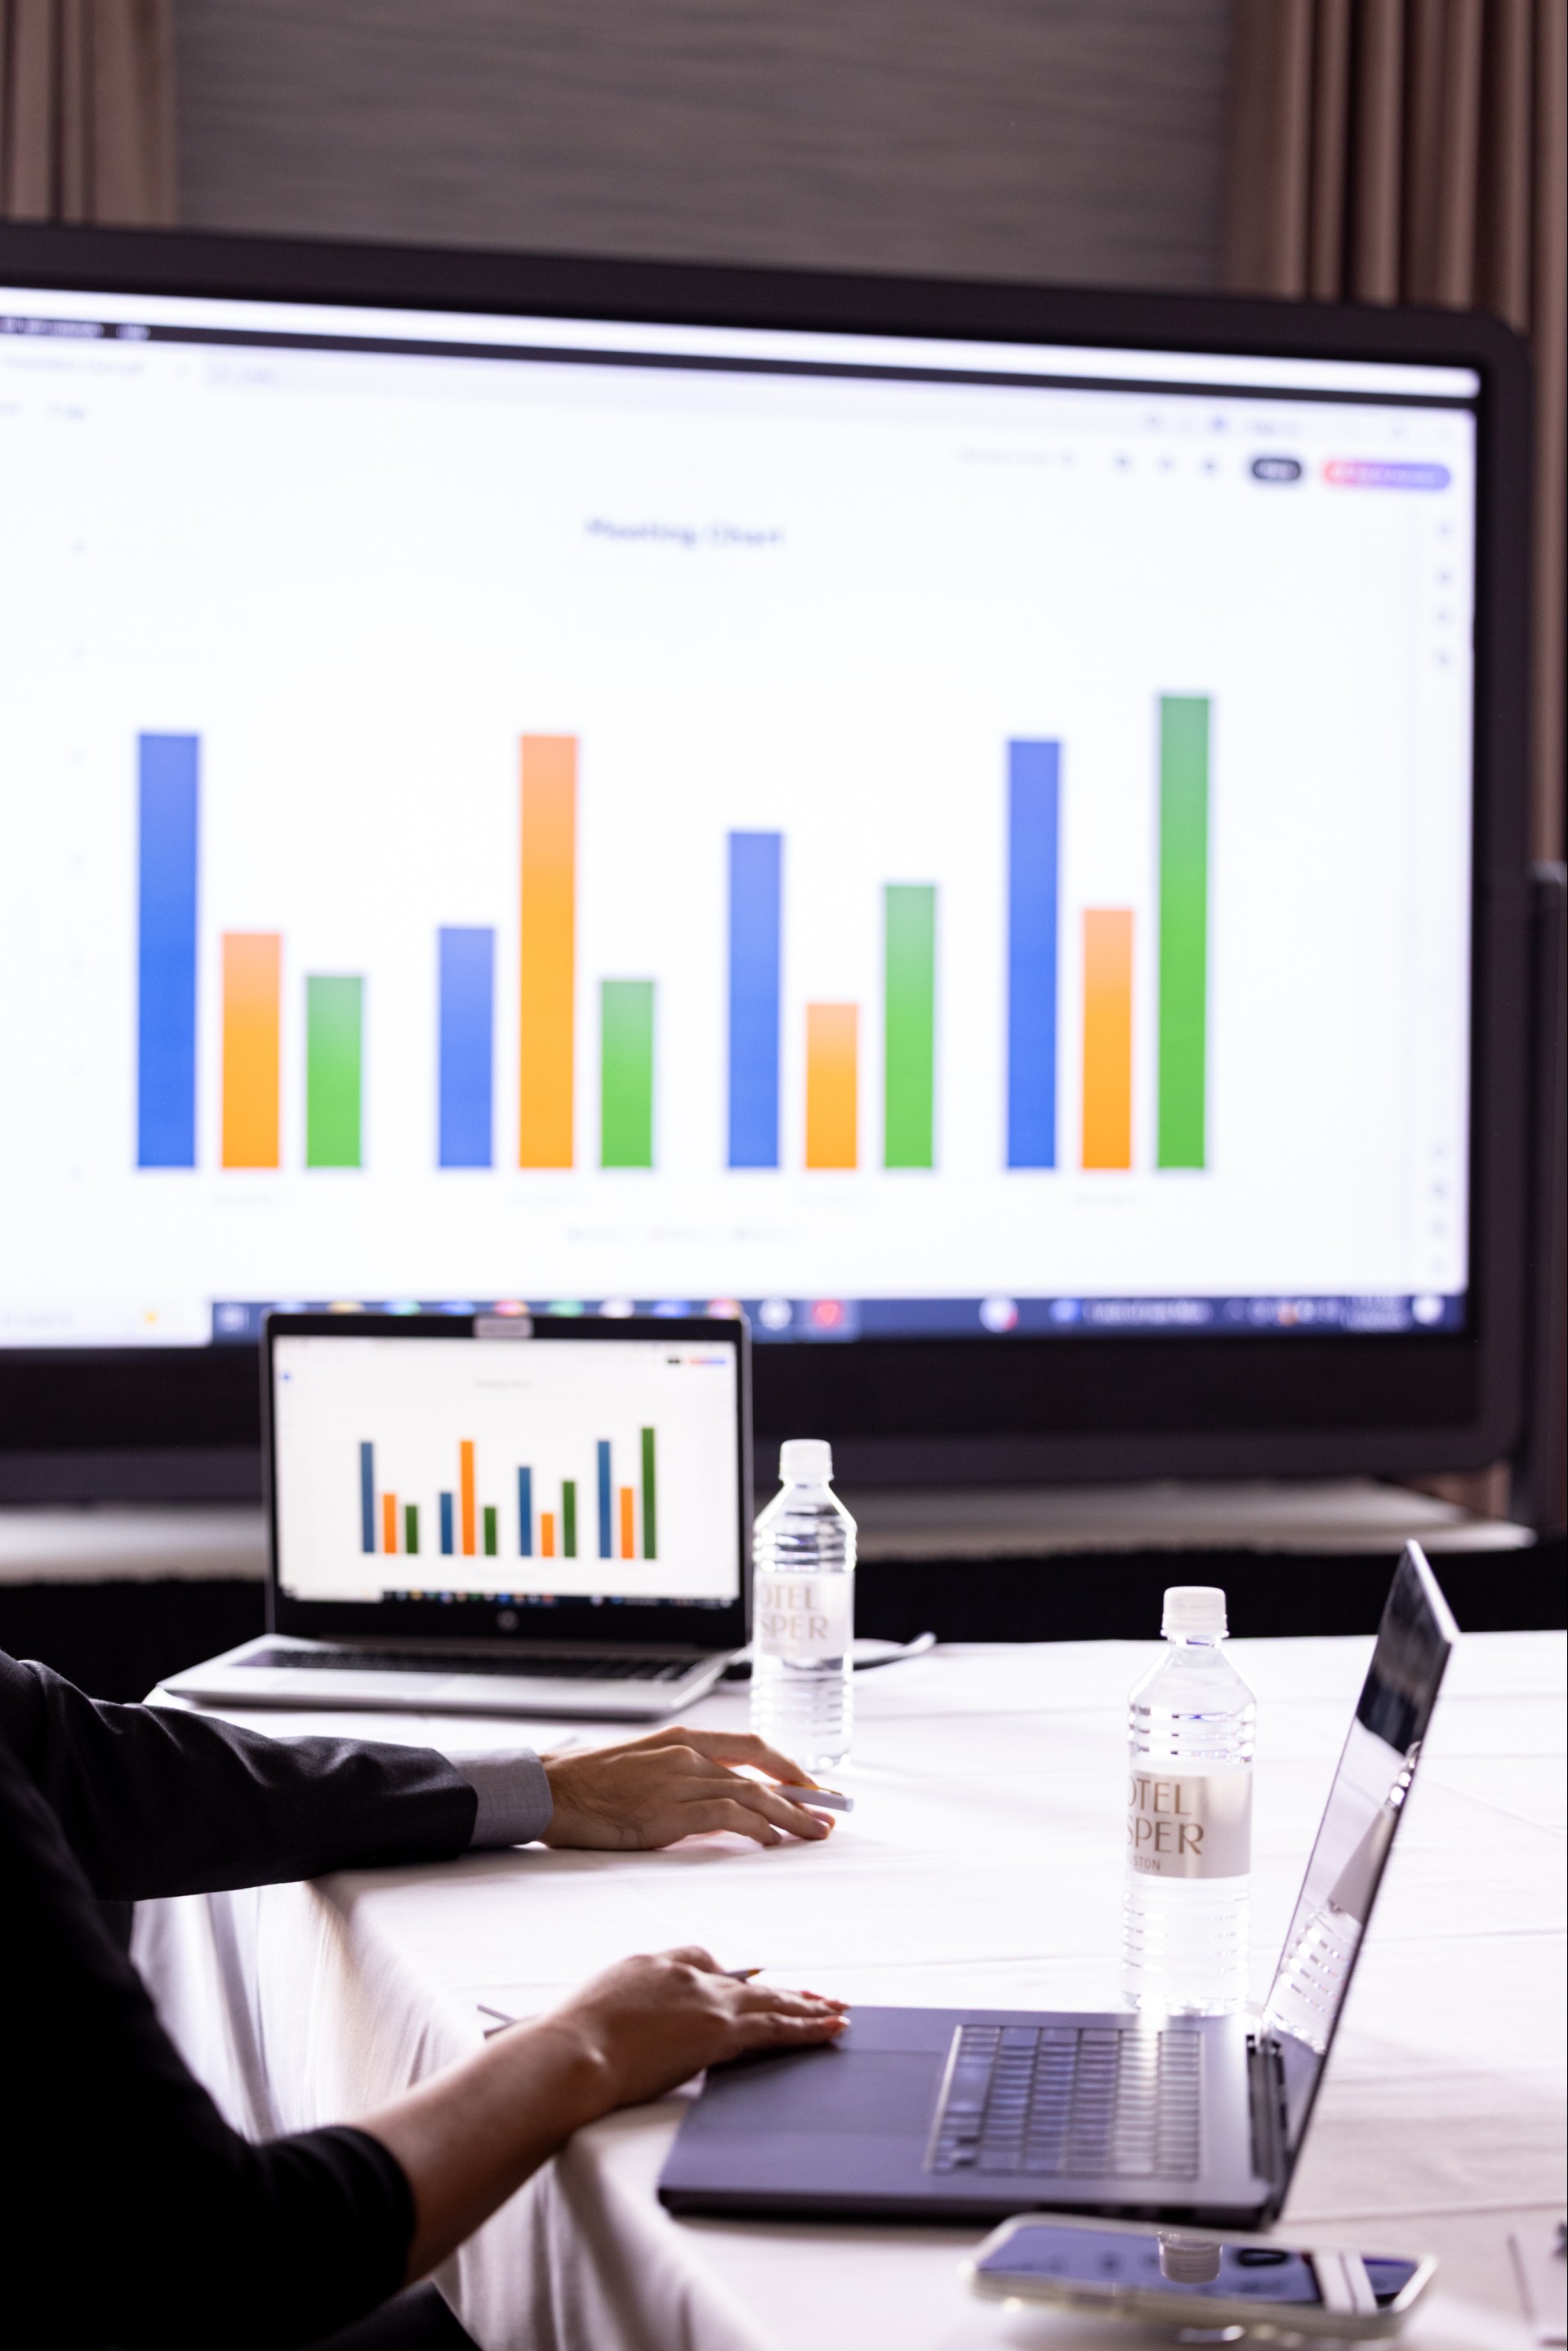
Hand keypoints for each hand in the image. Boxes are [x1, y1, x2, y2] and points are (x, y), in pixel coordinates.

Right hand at [364, 1945, 848, 2279]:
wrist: (567, 2055)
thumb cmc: (559, 2050)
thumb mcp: (581, 2021)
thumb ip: (598, 2023)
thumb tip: (577, 2049)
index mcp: (644, 1964)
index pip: (696, 1960)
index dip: (721, 1976)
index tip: (737, 1985)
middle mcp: (678, 1972)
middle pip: (740, 1978)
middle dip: (776, 1989)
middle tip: (812, 1994)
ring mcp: (701, 1997)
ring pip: (767, 1999)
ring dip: (805, 2006)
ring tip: (838, 2011)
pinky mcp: (719, 2029)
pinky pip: (775, 2026)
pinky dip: (807, 2026)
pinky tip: (832, 2029)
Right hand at [541, 1725, 834, 1849]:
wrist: (550, 1791)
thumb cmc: (591, 1783)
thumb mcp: (644, 1765)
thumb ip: (683, 1776)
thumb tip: (720, 1802)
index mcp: (682, 1738)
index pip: (751, 1746)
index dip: (787, 1765)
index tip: (810, 1785)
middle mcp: (686, 1752)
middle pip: (761, 1770)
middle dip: (800, 1793)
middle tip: (827, 1813)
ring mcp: (678, 1780)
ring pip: (752, 1794)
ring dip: (789, 1815)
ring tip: (813, 1833)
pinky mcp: (669, 1811)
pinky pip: (728, 1816)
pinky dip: (757, 1828)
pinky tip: (771, 1841)